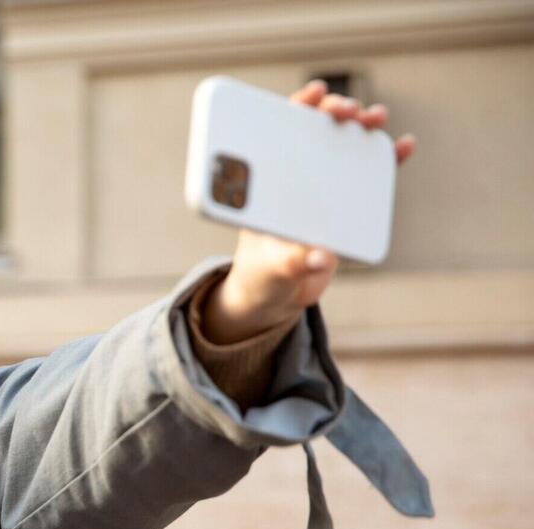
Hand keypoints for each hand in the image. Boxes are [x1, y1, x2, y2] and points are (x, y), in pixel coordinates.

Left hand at [201, 78, 417, 343]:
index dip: (296, 109)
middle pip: (313, 132)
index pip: (278, 136)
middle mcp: (294, 179)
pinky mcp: (343, 205)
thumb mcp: (274, 271)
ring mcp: (320, 189)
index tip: (313, 94)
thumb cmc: (263, 276)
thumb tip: (319, 257)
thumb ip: (294, 264)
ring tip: (376, 118)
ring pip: (342, 147)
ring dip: (361, 126)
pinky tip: (404, 145)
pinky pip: (367, 176)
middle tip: (348, 110)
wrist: (276, 294)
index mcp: (267, 186)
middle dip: (332, 112)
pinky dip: (386, 158)